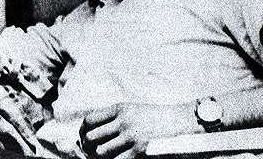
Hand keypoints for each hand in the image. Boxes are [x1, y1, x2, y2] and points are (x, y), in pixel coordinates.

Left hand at [78, 102, 195, 158]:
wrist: (178, 121)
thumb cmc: (155, 116)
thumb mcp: (133, 108)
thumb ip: (115, 116)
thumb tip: (93, 128)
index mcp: (120, 108)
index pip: (90, 120)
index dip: (84, 130)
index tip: (85, 137)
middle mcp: (123, 121)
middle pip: (92, 137)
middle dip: (90, 146)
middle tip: (92, 151)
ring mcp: (131, 136)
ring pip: (101, 152)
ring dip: (101, 157)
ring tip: (105, 156)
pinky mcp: (139, 150)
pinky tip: (118, 158)